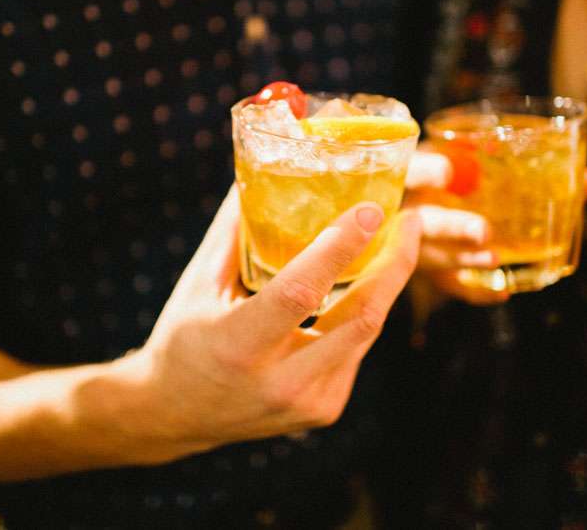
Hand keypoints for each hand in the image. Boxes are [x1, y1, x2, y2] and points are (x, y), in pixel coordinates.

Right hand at [109, 187, 421, 462]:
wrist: (177, 415)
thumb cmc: (183, 340)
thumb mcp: (199, 284)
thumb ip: (234, 230)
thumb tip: (263, 171)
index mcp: (238, 345)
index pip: (299, 292)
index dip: (339, 248)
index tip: (371, 209)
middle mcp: (279, 381)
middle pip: (360, 317)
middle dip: (396, 264)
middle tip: (410, 220)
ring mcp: (308, 402)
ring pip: (367, 330)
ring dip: (387, 283)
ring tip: (398, 240)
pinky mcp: (325, 408)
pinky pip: (357, 348)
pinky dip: (364, 310)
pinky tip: (368, 281)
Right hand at [403, 147, 586, 306]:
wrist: (417, 204)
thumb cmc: (459, 177)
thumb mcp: (481, 161)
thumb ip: (531, 170)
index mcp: (415, 171)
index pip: (409, 169)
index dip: (424, 170)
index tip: (448, 171)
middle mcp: (408, 209)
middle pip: (419, 221)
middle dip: (450, 227)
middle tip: (483, 231)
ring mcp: (413, 244)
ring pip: (433, 258)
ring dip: (465, 259)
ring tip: (495, 259)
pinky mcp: (429, 270)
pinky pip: (451, 285)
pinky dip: (476, 291)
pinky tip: (502, 291)